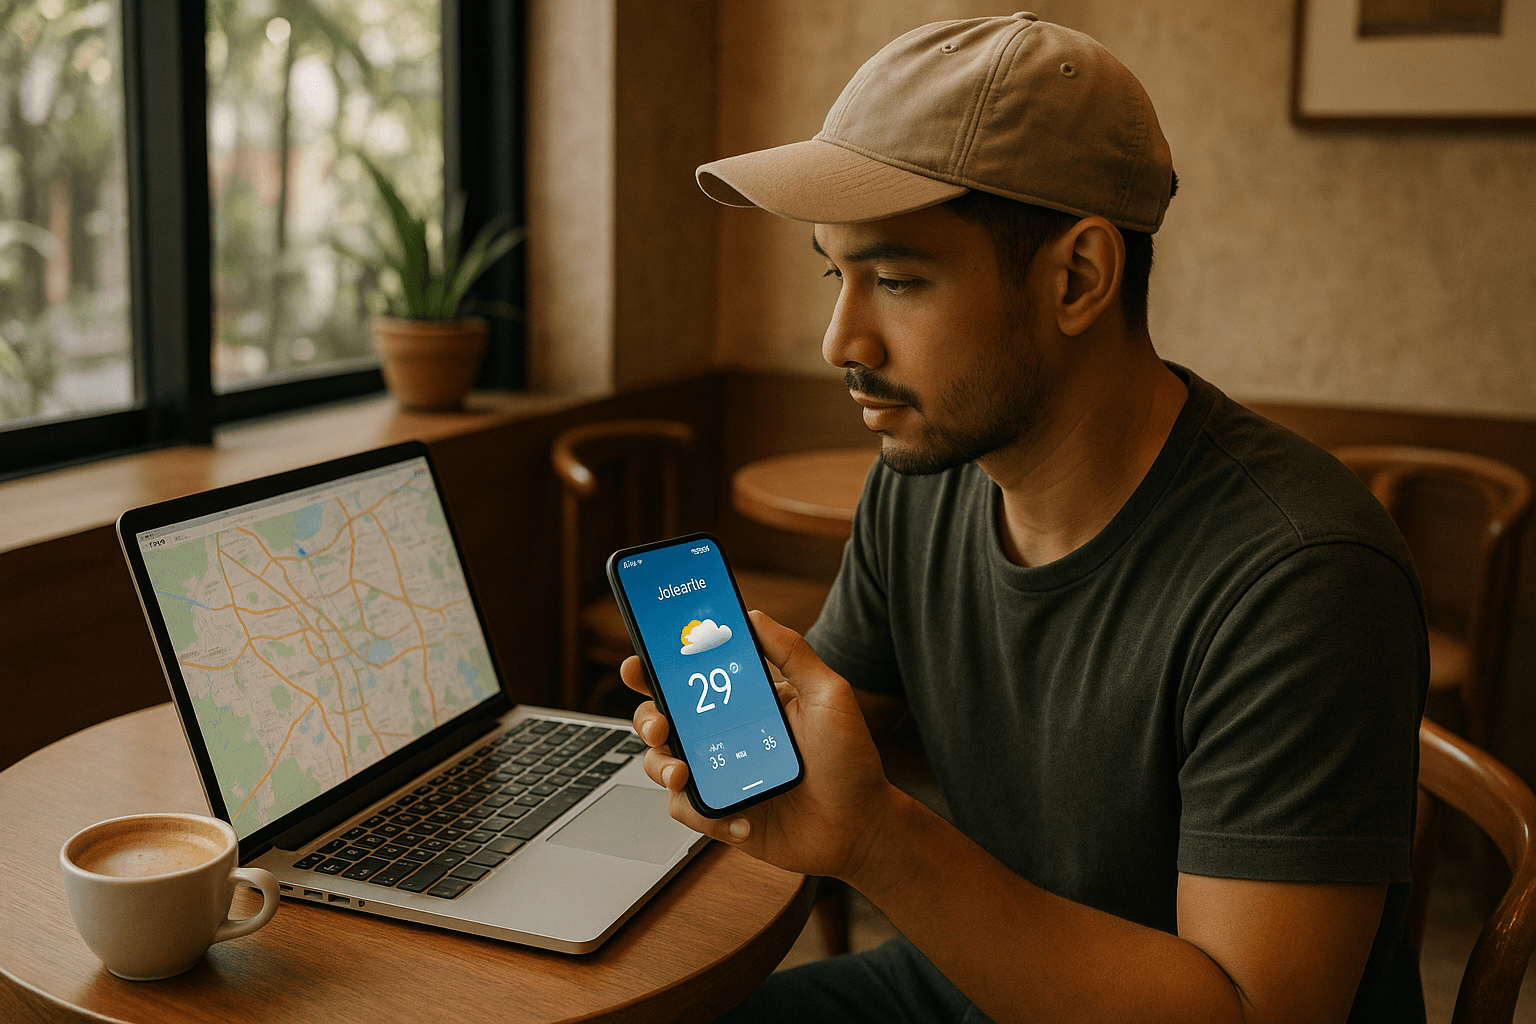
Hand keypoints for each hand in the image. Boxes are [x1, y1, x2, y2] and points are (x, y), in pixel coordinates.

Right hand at [622, 610, 902, 880]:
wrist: (862, 826)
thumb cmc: (850, 759)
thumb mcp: (828, 696)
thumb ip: (793, 652)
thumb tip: (752, 614)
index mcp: (742, 701)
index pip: (687, 678)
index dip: (654, 669)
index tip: (638, 664)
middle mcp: (722, 735)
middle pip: (659, 718)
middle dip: (645, 718)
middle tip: (661, 725)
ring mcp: (719, 775)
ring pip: (660, 764)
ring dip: (660, 767)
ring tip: (684, 775)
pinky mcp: (721, 814)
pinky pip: (688, 811)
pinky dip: (705, 815)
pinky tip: (742, 820)